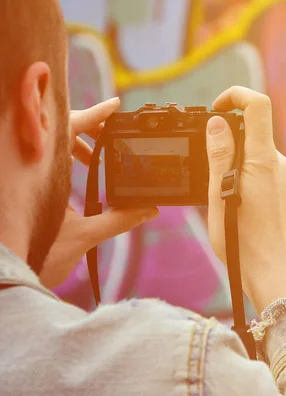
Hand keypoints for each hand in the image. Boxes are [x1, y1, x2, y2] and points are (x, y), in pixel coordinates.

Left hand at [39, 98, 158, 288]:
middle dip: (90, 132)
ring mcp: (26, 178)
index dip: (95, 114)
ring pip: (54, 148)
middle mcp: (31, 168)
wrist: (5, 277)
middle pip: (61, 133)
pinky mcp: (25, 190)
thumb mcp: (83, 236)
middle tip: (113, 139)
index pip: (69, 129)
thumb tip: (148, 209)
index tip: (116, 106)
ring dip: (79, 148)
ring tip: (99, 161)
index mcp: (43, 171)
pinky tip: (80, 176)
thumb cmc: (33, 256)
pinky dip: (67, 162)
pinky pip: (47, 164)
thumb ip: (119, 220)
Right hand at [206, 86, 285, 313]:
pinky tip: (245, 210)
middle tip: (214, 177)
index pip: (258, 106)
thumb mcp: (218, 197)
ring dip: (241, 168)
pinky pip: (270, 176)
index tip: (218, 108)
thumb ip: (219, 155)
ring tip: (229, 202)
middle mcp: (282, 165)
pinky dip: (253, 181)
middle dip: (231, 146)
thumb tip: (218, 123)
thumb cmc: (242, 242)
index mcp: (263, 161)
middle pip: (255, 136)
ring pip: (260, 159)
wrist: (273, 275)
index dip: (237, 96)